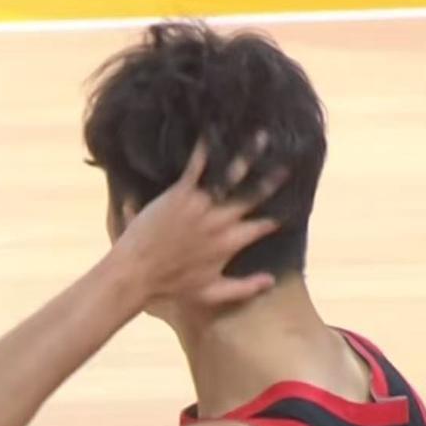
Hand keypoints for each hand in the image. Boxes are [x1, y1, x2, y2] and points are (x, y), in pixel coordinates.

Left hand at [110, 136, 286, 306]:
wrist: (138, 273)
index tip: (287, 208)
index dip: (275, 218)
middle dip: (272, 179)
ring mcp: (202, 205)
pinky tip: (211, 132)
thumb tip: (271, 281)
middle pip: (253, 195)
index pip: (261, 226)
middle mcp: (221, 221)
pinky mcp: (180, 195)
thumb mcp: (213, 293)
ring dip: (247, 155)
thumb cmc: (172, 286)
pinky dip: (205, 150)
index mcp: (230, 243)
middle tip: (286, 165)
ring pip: (230, 176)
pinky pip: (196, 167)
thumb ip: (245, 288)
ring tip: (261, 137)